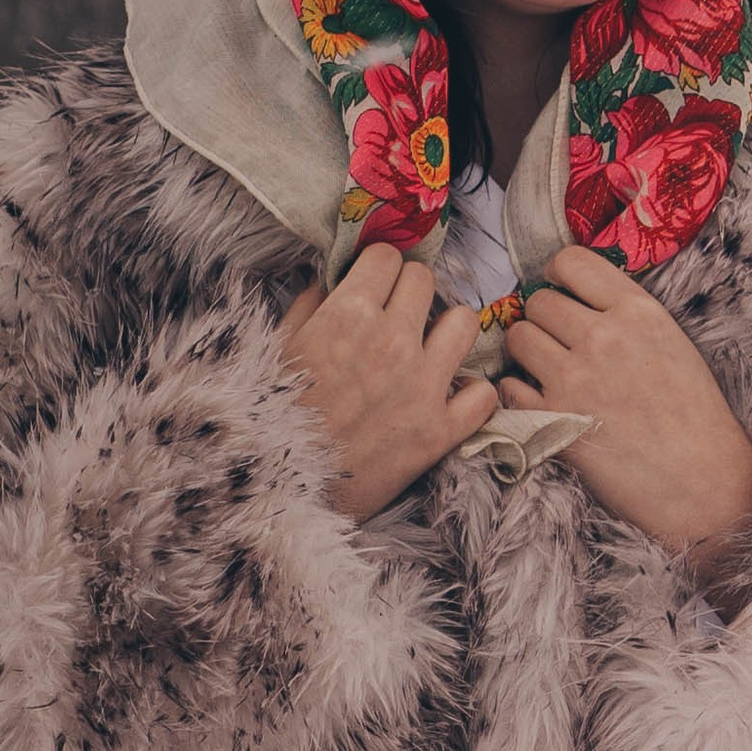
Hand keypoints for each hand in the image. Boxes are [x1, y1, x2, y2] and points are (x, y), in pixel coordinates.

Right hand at [279, 245, 497, 520]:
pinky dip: (469, 396)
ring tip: (427, 349)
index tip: (371, 286)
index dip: (377, 269)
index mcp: (347, 315)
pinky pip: (483, 394)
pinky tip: (448, 398)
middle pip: (425, 281)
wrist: (277, 493)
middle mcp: (392, 341)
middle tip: (395, 316)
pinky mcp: (439, 432)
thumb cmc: (269, 418)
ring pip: (464, 323)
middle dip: (408, 293)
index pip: (387, 257)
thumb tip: (332, 277)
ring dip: (446, 332)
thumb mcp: (278, 349)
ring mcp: (422, 386)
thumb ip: (309, 305)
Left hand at [498, 245, 751, 598]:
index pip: (572, 262)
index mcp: (637, 311)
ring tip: (547, 368)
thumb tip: (577, 297)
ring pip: (518, 336)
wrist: (702, 481)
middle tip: (558, 341)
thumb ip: (626, 313)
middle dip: (543, 317)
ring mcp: (574, 377)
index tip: (560, 291)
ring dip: (527, 350)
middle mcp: (603, 336)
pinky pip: (509, 385)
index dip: (557, 275)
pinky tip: (542, 400)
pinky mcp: (552, 419)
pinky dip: (518, 391)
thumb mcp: (671, 342)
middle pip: (539, 301)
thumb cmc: (694, 414)